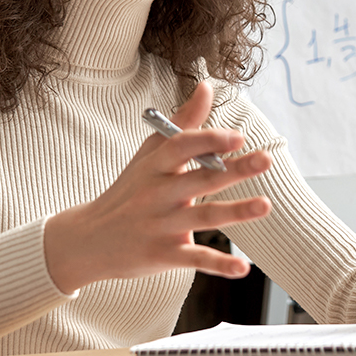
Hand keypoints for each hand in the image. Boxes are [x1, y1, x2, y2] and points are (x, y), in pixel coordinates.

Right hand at [42, 82, 271, 293]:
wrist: (89, 239)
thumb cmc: (128, 190)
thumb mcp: (148, 154)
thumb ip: (181, 122)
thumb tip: (207, 86)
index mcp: (154, 167)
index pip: (181, 147)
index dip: (209, 140)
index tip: (238, 136)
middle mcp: (157, 195)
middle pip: (199, 180)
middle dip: (234, 170)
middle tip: (265, 159)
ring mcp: (161, 226)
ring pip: (203, 218)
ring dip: (236, 212)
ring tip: (266, 204)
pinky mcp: (163, 255)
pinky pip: (195, 259)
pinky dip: (219, 265)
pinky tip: (243, 268)